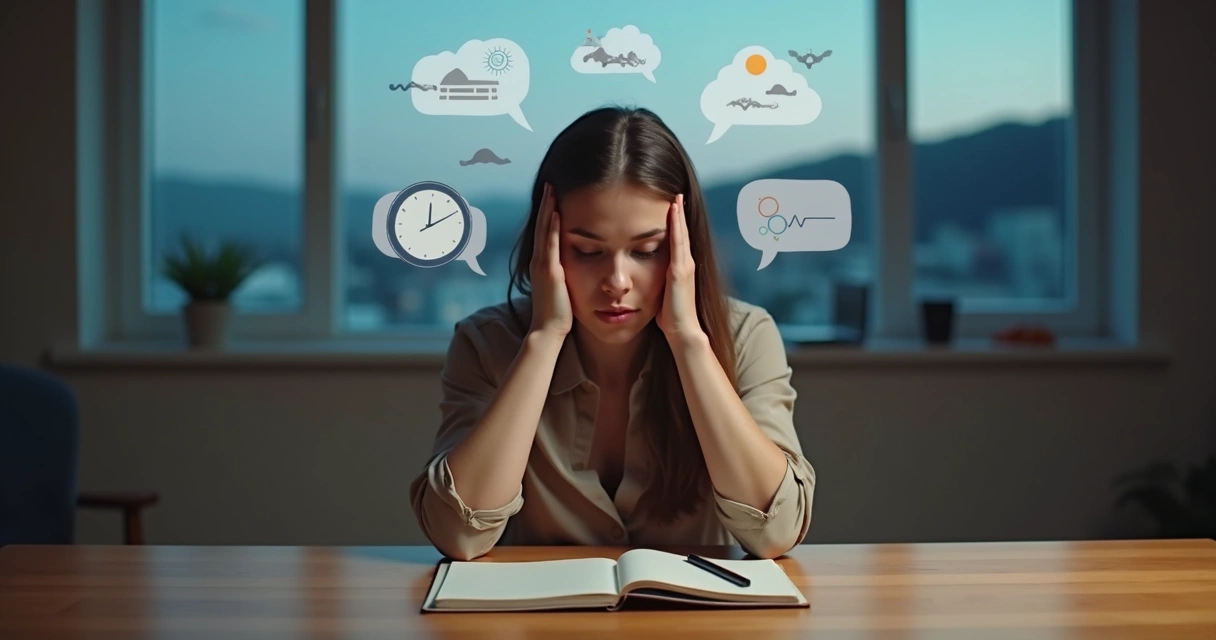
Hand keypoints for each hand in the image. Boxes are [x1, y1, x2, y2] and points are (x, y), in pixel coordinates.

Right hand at [528, 183, 572, 339]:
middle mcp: (539, 261)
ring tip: (552, 189)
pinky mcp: (550, 272)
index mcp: (543, 263)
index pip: (545, 232)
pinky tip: (555, 213)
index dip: (548, 212)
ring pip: (544, 231)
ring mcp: (543, 266)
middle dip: (546, 204)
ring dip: (547, 209)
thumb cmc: (559, 312)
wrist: (549, 331)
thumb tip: (575, 263)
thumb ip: (565, 272)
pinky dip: (551, 228)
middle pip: (541, 225)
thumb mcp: (562, 286)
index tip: (553, 194)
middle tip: (551, 183)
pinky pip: (550, 245)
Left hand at [657, 194, 704, 344]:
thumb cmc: (671, 316)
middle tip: (677, 195)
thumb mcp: (662, 292)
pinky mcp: (680, 271)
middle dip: (679, 214)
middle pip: (682, 233)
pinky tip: (673, 214)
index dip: (676, 224)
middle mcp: (686, 264)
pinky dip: (676, 227)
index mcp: (681, 268)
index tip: (673, 207)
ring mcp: (685, 266)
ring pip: (682, 235)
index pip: (678, 241)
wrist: (682, 330)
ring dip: (679, 216)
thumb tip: (644, 276)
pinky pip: (678, 244)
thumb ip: (658, 281)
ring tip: (676, 198)